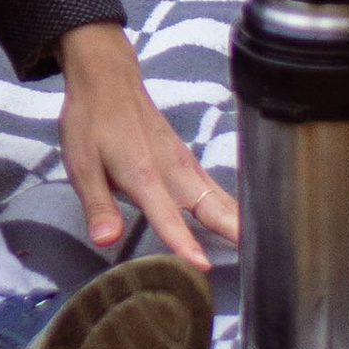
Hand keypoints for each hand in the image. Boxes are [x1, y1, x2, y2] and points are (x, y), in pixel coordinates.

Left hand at [54, 20, 238, 270]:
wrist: (108, 82)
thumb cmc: (92, 123)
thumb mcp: (80, 165)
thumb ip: (98, 205)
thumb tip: (105, 240)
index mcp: (144, 174)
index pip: (167, 216)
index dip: (183, 242)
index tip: (203, 266)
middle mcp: (174, 171)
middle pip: (214, 207)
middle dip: (237, 234)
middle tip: (262, 262)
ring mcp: (187, 166)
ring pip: (223, 200)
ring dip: (243, 224)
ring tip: (267, 252)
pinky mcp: (190, 164)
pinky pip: (219, 193)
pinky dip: (236, 211)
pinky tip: (245, 229)